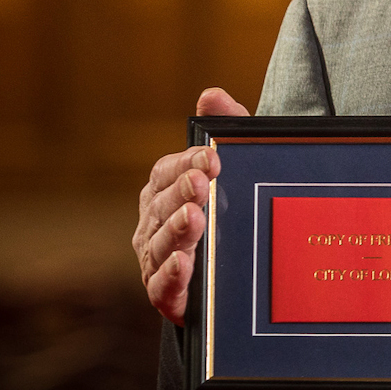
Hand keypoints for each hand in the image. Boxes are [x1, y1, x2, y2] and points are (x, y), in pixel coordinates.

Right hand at [135, 87, 249, 325]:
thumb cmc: (230, 211)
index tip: (212, 158)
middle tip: (202, 184)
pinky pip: (161, 285)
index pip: (167, 171)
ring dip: (176, 231)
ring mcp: (156, 258)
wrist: (237, 275)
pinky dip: (171, 275)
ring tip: (195, 219)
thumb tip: (211, 95)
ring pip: (160, 243)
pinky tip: (185, 264)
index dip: (186, 163)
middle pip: (161, 205)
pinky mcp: (166, 294)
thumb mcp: (237, 167)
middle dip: (181, 193)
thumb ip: (226, 129)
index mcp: (165, 189)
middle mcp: (153, 222)